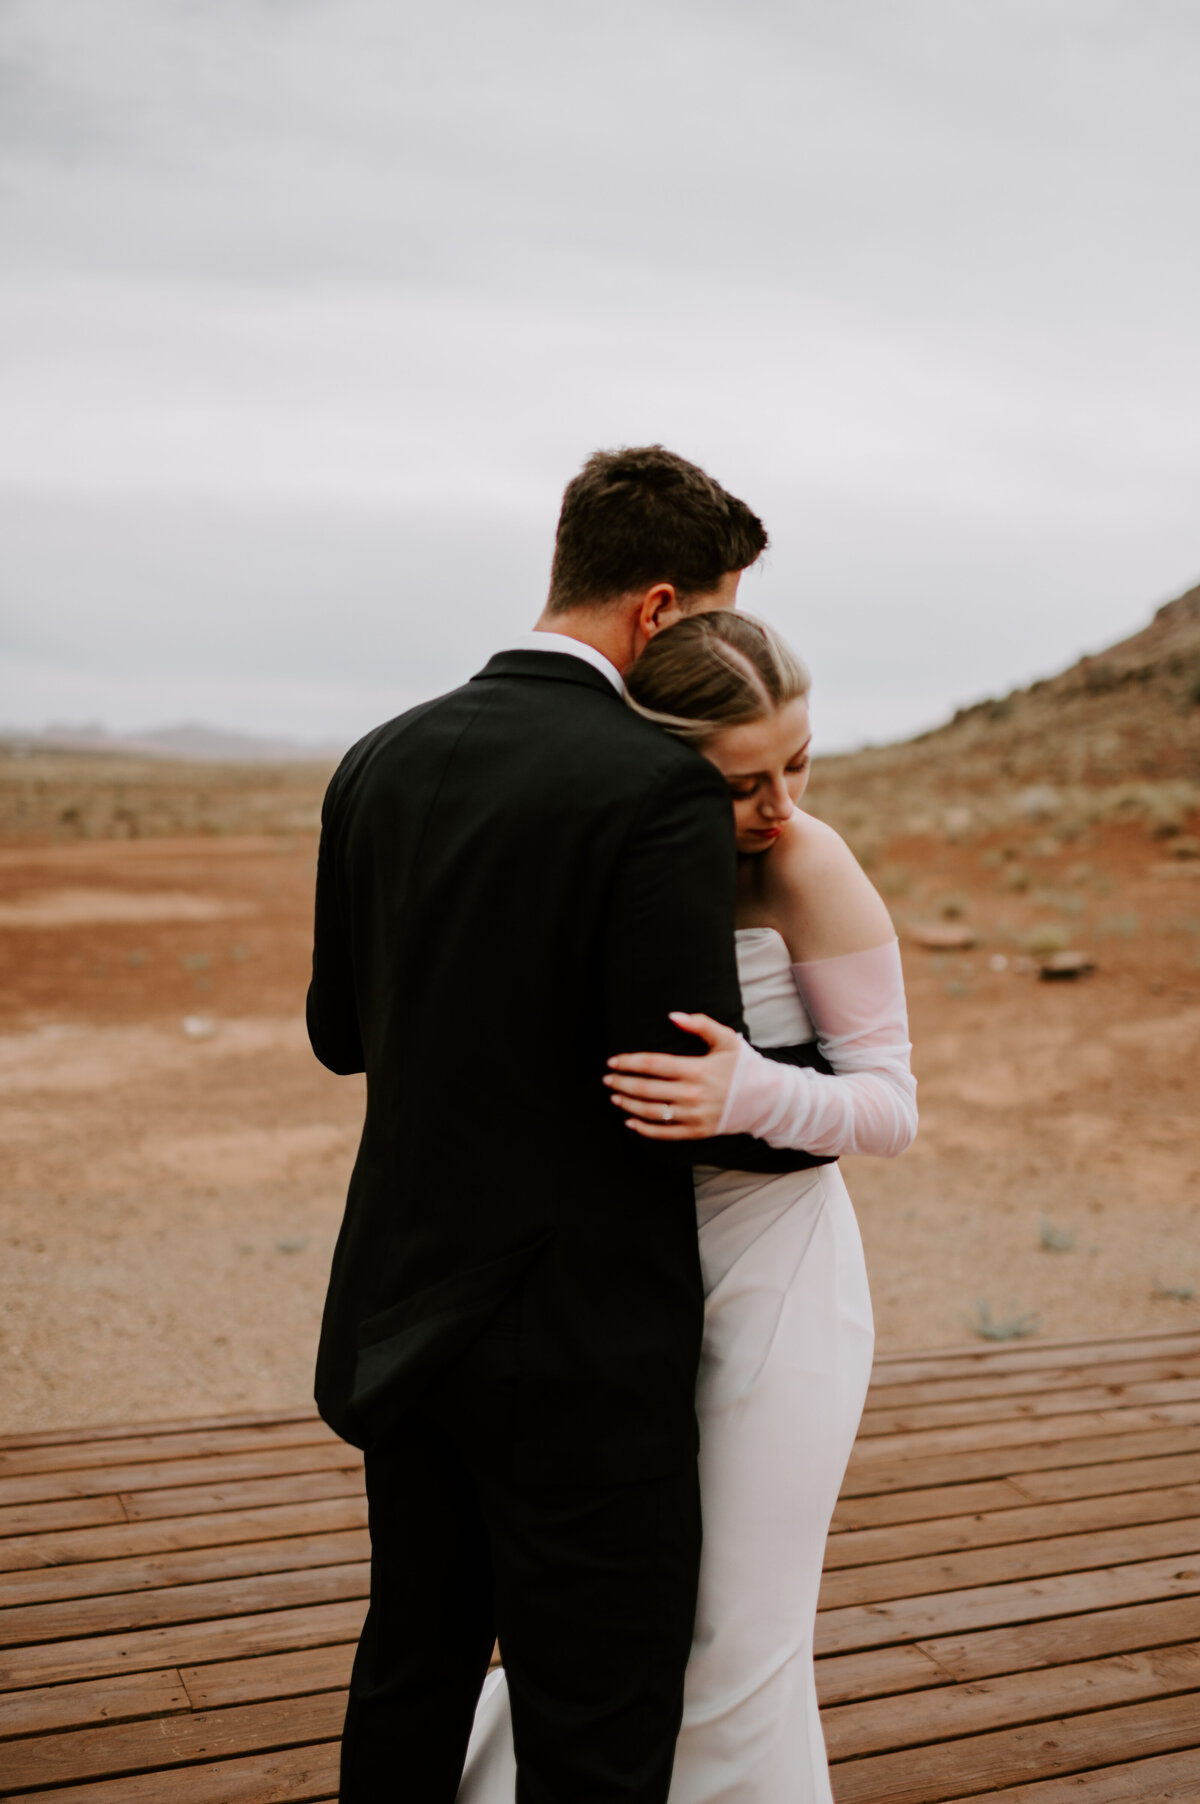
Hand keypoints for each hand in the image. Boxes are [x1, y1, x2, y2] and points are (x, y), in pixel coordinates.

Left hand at [604, 1012, 742, 1138]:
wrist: (768, 1100)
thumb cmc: (745, 1067)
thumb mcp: (727, 1039)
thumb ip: (700, 1024)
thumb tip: (672, 1016)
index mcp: (697, 1070)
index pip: (653, 1065)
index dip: (629, 1062)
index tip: (613, 1061)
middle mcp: (693, 1095)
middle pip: (647, 1089)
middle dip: (623, 1083)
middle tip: (607, 1079)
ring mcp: (694, 1116)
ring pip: (652, 1112)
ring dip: (629, 1105)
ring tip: (614, 1096)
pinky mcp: (698, 1132)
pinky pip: (665, 1133)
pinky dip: (644, 1130)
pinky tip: (630, 1122)